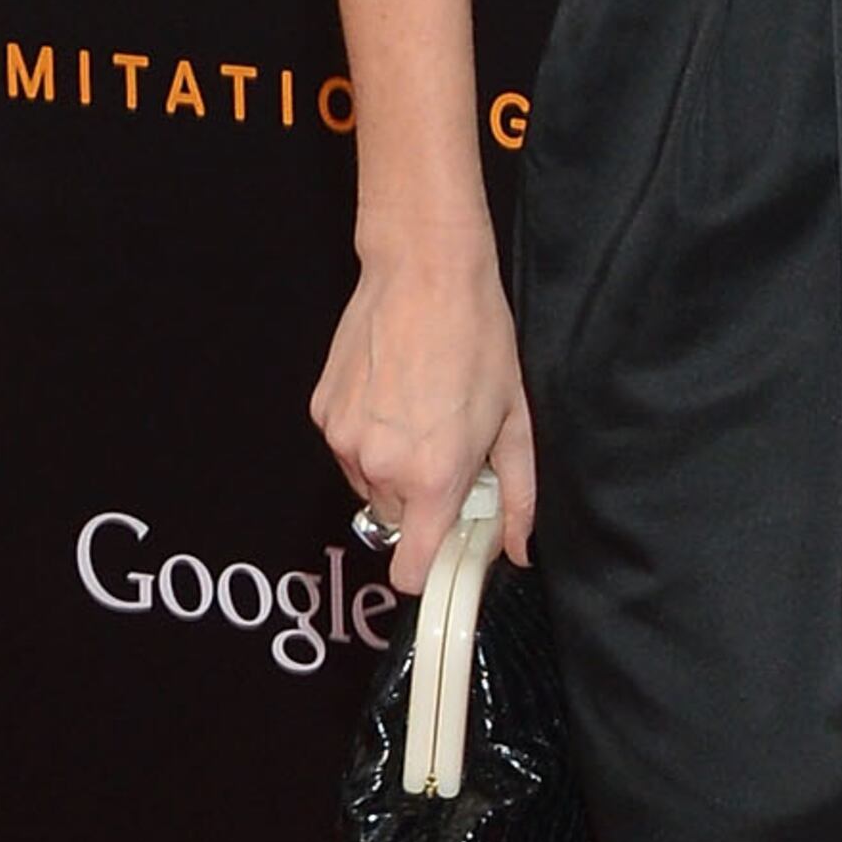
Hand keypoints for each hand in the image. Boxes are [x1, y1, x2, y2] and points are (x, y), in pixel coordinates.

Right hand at [312, 243, 536, 578]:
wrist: (424, 272)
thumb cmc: (477, 337)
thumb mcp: (515, 420)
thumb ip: (518, 495)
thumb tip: (518, 547)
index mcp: (433, 476)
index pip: (409, 569)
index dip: (426, 567)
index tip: (443, 552)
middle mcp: (381, 466)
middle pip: (395, 522)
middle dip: (421, 500)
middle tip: (449, 451)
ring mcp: (344, 439)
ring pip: (370, 485)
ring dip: (393, 467)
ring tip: (421, 414)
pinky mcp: (322, 412)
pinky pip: (348, 449)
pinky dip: (369, 436)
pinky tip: (393, 395)